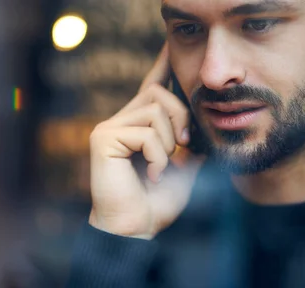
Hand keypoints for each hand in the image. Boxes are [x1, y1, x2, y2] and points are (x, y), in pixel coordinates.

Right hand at [88, 43, 204, 239]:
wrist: (134, 230)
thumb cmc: (155, 204)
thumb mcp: (184, 172)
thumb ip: (191, 147)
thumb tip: (201, 128)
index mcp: (137, 127)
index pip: (150, 88)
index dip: (161, 67)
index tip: (169, 47)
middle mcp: (120, 122)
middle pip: (157, 92)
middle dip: (180, 116)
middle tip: (185, 145)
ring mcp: (109, 128)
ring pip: (154, 109)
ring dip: (169, 142)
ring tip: (160, 167)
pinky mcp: (103, 138)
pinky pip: (145, 132)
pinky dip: (157, 156)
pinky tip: (149, 174)